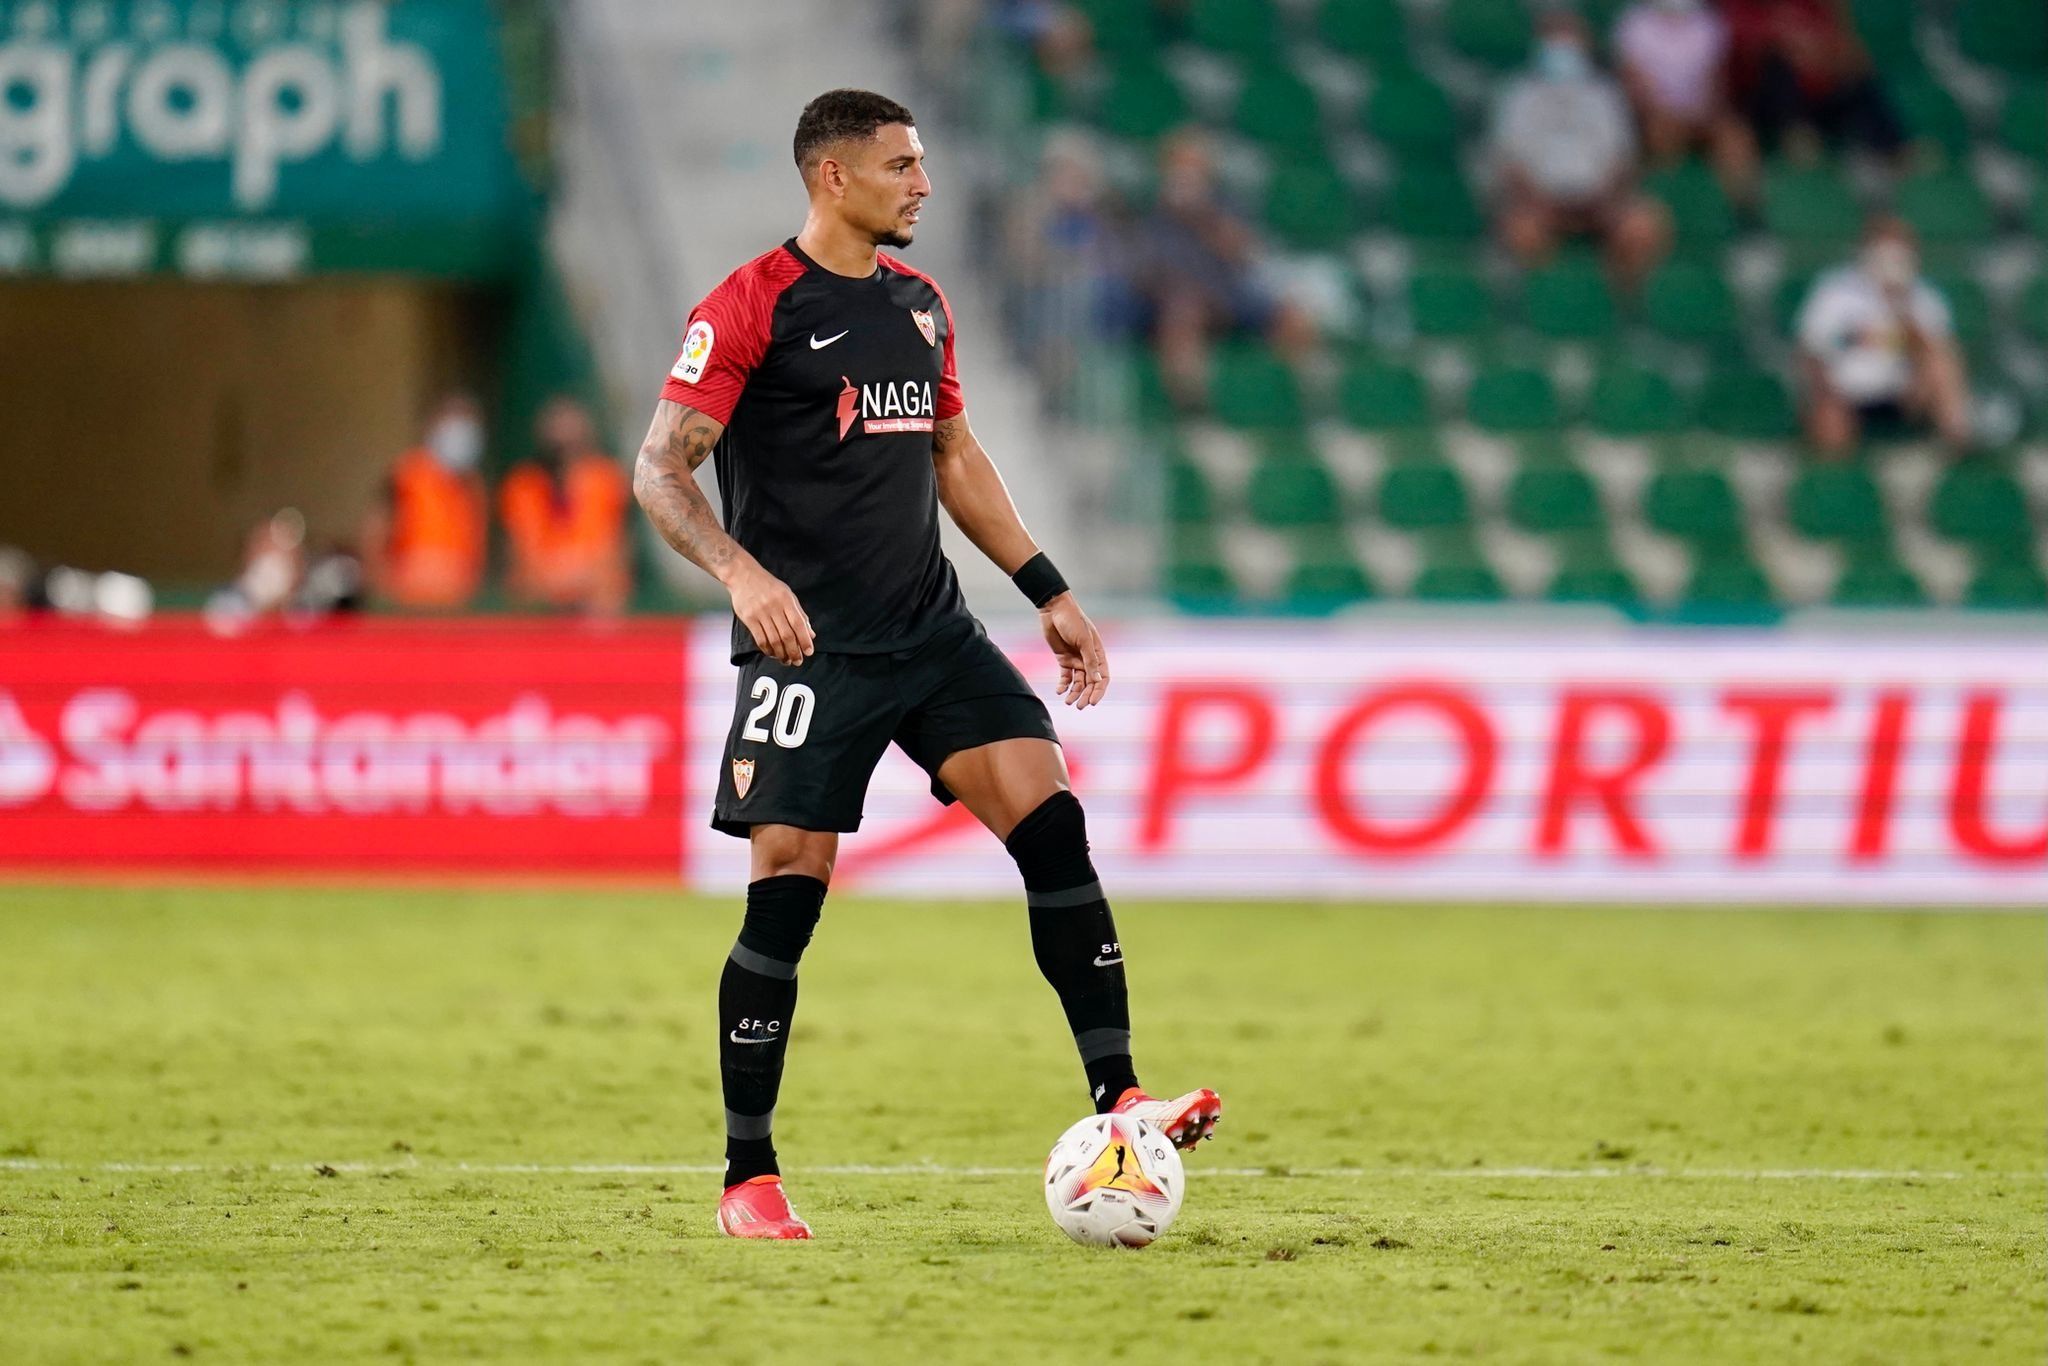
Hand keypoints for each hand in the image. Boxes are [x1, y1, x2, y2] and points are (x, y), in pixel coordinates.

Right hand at [727, 562, 813, 665]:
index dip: (804, 640)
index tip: (808, 652)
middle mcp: (773, 606)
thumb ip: (799, 614)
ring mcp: (760, 613)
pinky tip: (773, 653)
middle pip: (786, 635)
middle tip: (797, 661)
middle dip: (794, 651)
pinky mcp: (748, 618)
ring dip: (781, 654)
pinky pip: (760, 639)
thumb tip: (810, 634)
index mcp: (786, 600)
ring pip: (773, 640)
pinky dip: (768, 649)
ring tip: (786, 660)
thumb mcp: (788, 595)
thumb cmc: (768, 586)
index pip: (798, 623)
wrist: (743, 576)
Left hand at [1039, 592, 1108, 708]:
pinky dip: (1063, 685)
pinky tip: (1059, 691)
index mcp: (1098, 654)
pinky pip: (1065, 677)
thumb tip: (1097, 680)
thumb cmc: (1072, 620)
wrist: (1054, 609)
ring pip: (1078, 682)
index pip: (1102, 678)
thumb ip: (1090, 660)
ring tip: (1068, 702)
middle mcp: (1088, 659)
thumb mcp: (1083, 640)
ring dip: (1074, 693)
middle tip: (1079, 707)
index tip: (1092, 702)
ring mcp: (1076, 660)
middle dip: (1086, 695)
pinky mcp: (1063, 660)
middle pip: (1090, 683)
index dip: (1099, 691)